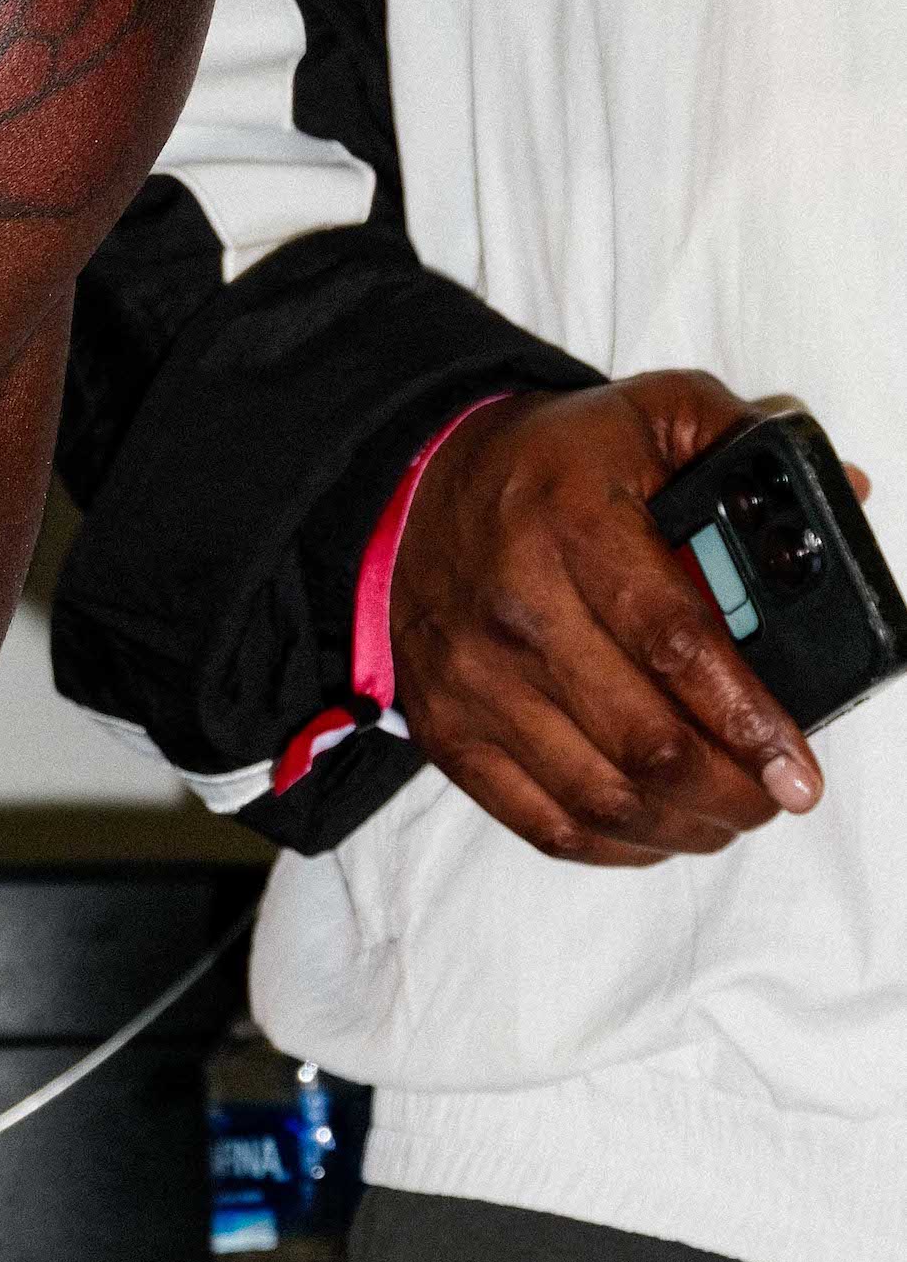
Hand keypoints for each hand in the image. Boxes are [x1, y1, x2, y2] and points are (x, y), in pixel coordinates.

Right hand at [390, 374, 840, 862]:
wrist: (414, 492)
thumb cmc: (553, 465)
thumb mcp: (652, 415)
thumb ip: (746, 442)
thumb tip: (848, 494)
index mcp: (573, 523)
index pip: (673, 643)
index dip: (747, 719)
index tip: (799, 769)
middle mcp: (516, 609)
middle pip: (642, 742)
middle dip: (731, 790)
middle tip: (778, 796)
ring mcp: (476, 681)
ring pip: (599, 798)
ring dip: (683, 825)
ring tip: (731, 814)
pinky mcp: (449, 731)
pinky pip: (541, 821)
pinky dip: (616, 845)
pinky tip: (660, 830)